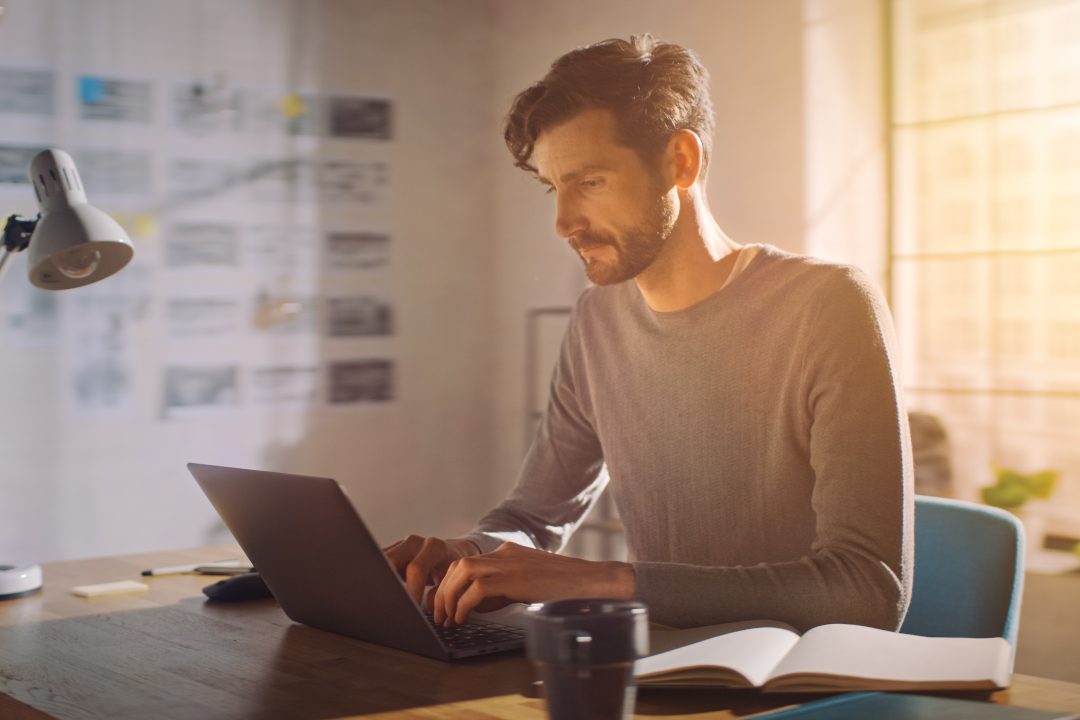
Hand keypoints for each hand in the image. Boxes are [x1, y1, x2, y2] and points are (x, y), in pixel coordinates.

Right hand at [383, 535, 480, 607]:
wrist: (455, 552)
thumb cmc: (454, 570)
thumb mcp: (452, 581)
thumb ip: (440, 594)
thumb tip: (425, 608)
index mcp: (434, 548)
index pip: (416, 569)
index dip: (411, 591)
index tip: (410, 609)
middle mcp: (415, 542)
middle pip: (390, 560)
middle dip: (387, 583)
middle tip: (389, 603)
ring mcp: (402, 544)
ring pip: (380, 560)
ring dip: (379, 578)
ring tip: (379, 598)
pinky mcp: (393, 550)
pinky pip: (380, 562)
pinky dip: (378, 575)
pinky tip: (378, 588)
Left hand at [432, 542, 634, 627]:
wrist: (592, 582)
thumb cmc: (563, 589)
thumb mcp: (526, 586)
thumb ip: (500, 591)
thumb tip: (472, 606)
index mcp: (506, 552)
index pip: (465, 563)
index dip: (448, 584)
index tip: (443, 606)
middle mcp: (505, 552)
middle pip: (458, 565)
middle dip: (443, 591)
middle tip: (438, 615)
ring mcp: (511, 562)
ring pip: (463, 571)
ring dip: (449, 596)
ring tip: (447, 619)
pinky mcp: (517, 577)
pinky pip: (478, 588)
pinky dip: (464, 604)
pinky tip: (463, 619)